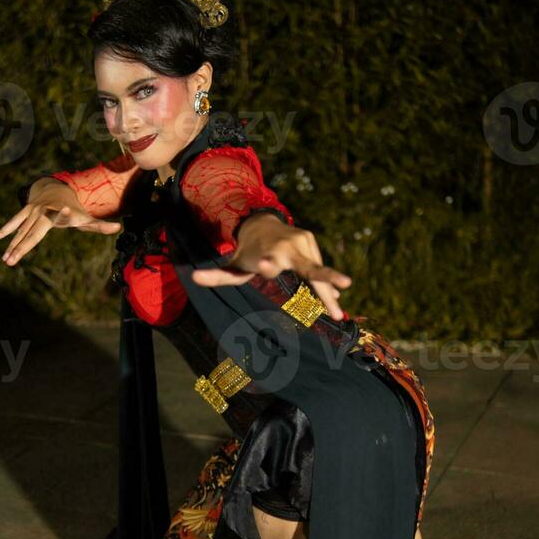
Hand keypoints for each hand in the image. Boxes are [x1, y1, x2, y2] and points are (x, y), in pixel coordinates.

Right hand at [0, 199, 121, 265]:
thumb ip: (100, 225)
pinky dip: (3, 231)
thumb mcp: (86, 218)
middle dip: (22, 247)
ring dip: (12, 245)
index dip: (61, 214)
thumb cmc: (73, 209)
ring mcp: (32, 212)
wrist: (57, 190)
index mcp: (59, 214)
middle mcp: (44, 213)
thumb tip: (118, 228)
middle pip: (32, 233)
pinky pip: (13, 223)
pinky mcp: (25, 212)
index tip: (62, 209)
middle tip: (13, 261)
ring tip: (6, 260)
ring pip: (21, 231)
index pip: (60, 217)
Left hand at [190, 213, 352, 319]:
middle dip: (326, 276)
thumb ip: (218, 275)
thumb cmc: (246, 252)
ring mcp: (303, 243)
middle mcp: (288, 247)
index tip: (266, 265)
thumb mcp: (233, 265)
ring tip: (338, 314)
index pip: (270, 262)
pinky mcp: (311, 242)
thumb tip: (193, 278)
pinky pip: (318, 268)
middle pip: (310, 267)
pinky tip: (336, 302)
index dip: (268, 265)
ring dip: (329, 293)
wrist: (261, 224)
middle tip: (345, 283)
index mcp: (268, 254)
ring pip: (318, 273)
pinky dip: (326, 285)